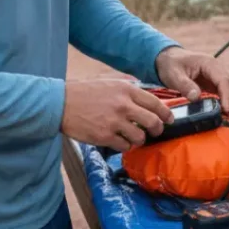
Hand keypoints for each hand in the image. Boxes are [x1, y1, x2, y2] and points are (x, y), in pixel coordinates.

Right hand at [60, 79, 175, 150]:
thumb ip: (127, 87)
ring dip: (139, 139)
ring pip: (140, 137)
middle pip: (153, 122)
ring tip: (132, 137)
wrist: (60, 103)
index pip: (155, 103)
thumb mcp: (108, 82)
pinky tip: (118, 141)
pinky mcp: (105, 136)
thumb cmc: (83, 91)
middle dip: (157, 129)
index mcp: (126, 89)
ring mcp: (114, 122)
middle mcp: (123, 105)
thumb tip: (143, 93)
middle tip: (155, 132)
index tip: (169, 119)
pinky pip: (124, 146)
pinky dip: (124, 146)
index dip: (166, 113)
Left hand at [154, 47, 228, 117]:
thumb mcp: (173, 74)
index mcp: (209, 64)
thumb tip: (196, 97)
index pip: (224, 80)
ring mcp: (220, 75)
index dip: (227, 96)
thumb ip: (185, 85)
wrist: (169, 58)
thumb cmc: (171, 65)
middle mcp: (219, 68)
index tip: (225, 110)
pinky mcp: (217, 83)